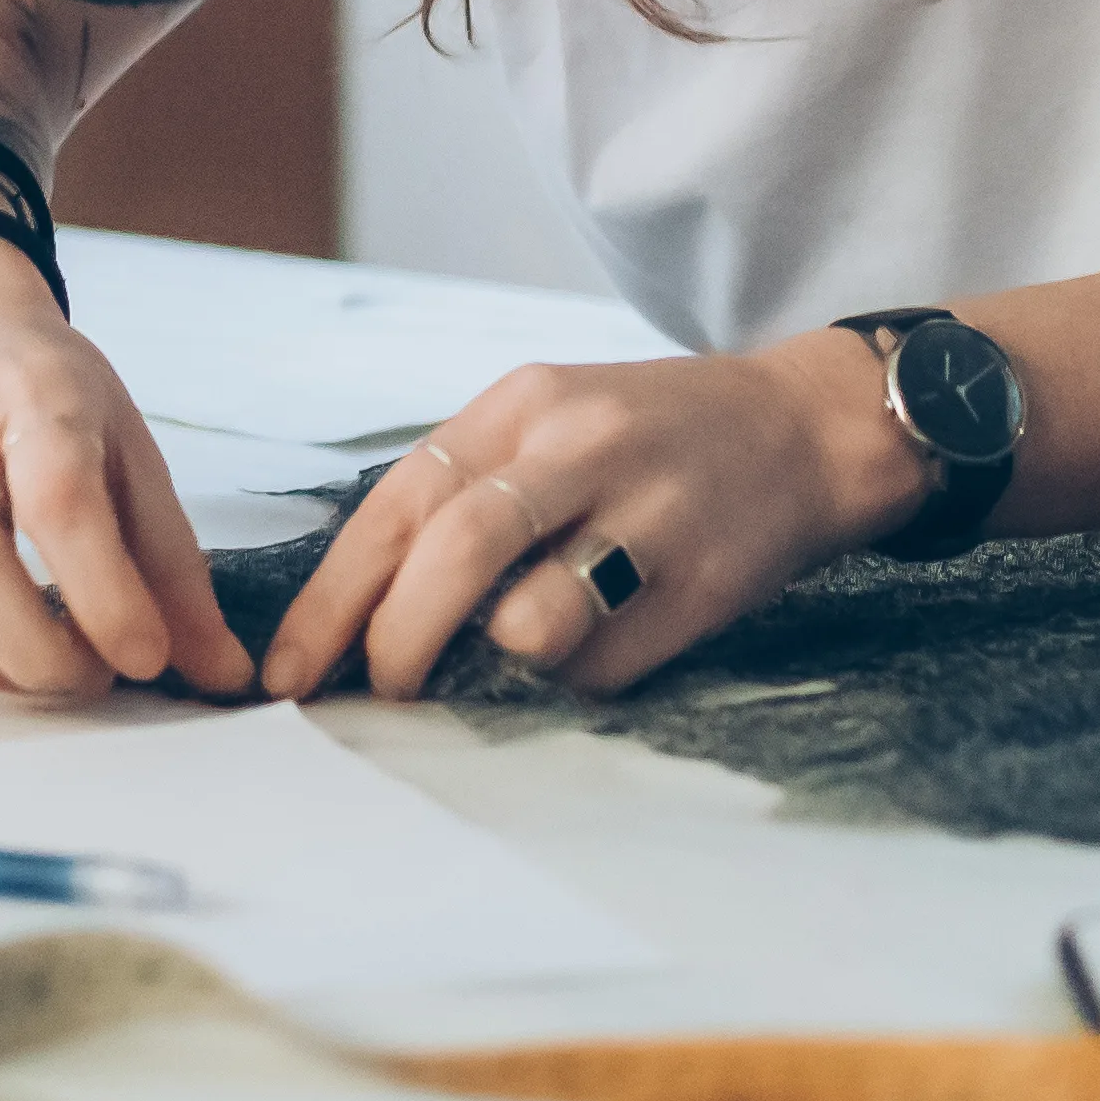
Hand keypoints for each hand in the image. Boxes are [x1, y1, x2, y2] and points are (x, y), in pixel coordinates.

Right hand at [0, 229, 253, 699]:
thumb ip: (171, 559)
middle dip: (46, 654)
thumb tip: (222, 672)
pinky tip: (32, 641)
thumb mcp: (124, 440)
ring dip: (15, 667)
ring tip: (76, 664)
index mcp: (35, 399)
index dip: (106, 592)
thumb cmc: (43, 385)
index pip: (60, 500)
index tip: (150, 657)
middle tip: (108, 672)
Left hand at [256, 333, 927, 702]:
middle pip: (457, 553)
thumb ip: (466, 495)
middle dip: (397, 643)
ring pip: (534, 622)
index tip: (292, 673)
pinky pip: (604, 667)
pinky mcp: (705, 582)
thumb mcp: (551, 423)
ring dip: (495, 668)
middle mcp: (582, 446)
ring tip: (498, 666)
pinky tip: (583, 659)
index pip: (399, 503)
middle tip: (382, 695)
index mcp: (524, 405)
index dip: (333, 598)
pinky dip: (570, 684)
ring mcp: (650, 513)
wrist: (807, 428)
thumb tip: (364, 615)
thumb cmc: (651, 438)